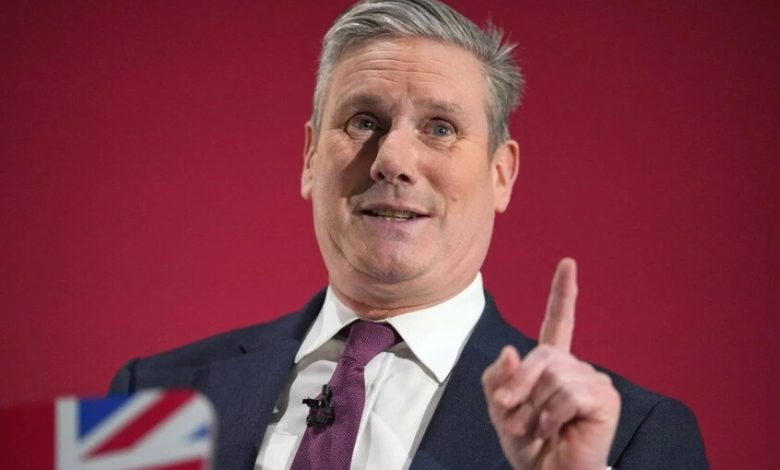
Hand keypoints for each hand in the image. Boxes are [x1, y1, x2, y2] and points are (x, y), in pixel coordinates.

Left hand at [482, 259, 620, 468]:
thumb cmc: (527, 445)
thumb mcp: (500, 408)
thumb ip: (498, 377)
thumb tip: (511, 350)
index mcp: (552, 365)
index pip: (558, 322)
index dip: (562, 292)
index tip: (568, 263)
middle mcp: (576, 367)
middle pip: (540, 355)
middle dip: (518, 387)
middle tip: (511, 419)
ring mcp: (593, 380)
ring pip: (552, 375)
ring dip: (533, 409)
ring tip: (537, 429)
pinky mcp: (605, 398)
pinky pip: (567, 394)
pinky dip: (551, 416)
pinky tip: (556, 430)